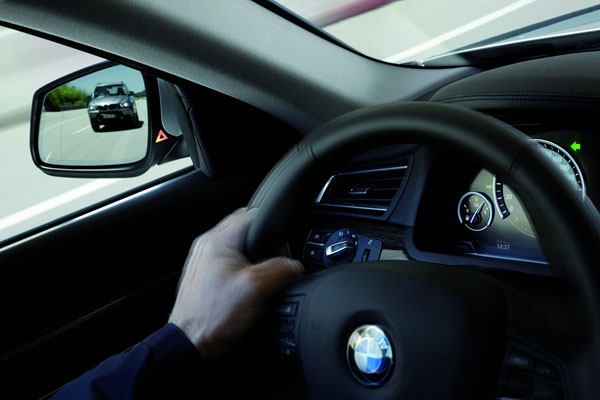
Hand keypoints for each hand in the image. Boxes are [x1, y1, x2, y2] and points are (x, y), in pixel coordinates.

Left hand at [168, 208, 303, 357]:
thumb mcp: (257, 288)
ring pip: (239, 246)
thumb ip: (281, 270)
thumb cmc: (213, 317)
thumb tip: (295, 266)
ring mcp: (205, 261)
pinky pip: (232, 262)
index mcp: (217, 240)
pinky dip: (245, 268)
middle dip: (265, 242)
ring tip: (264, 276)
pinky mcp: (207, 276)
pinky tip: (252, 287)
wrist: (191, 344)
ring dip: (256, 257)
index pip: (252, 214)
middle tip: (276, 261)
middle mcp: (208, 246)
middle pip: (246, 228)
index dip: (273, 227)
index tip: (282, 246)